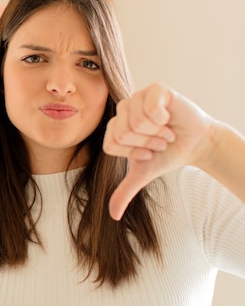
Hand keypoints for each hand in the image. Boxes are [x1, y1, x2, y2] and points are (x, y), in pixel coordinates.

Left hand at [103, 83, 213, 219]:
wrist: (195, 144)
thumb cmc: (167, 155)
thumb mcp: (143, 173)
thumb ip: (124, 191)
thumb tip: (113, 215)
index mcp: (115, 126)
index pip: (111, 144)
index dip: (133, 152)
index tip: (147, 151)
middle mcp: (123, 109)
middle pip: (122, 133)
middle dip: (147, 143)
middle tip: (159, 140)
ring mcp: (138, 96)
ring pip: (136, 122)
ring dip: (157, 133)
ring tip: (165, 130)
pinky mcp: (155, 89)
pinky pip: (150, 108)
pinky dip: (163, 119)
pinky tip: (169, 118)